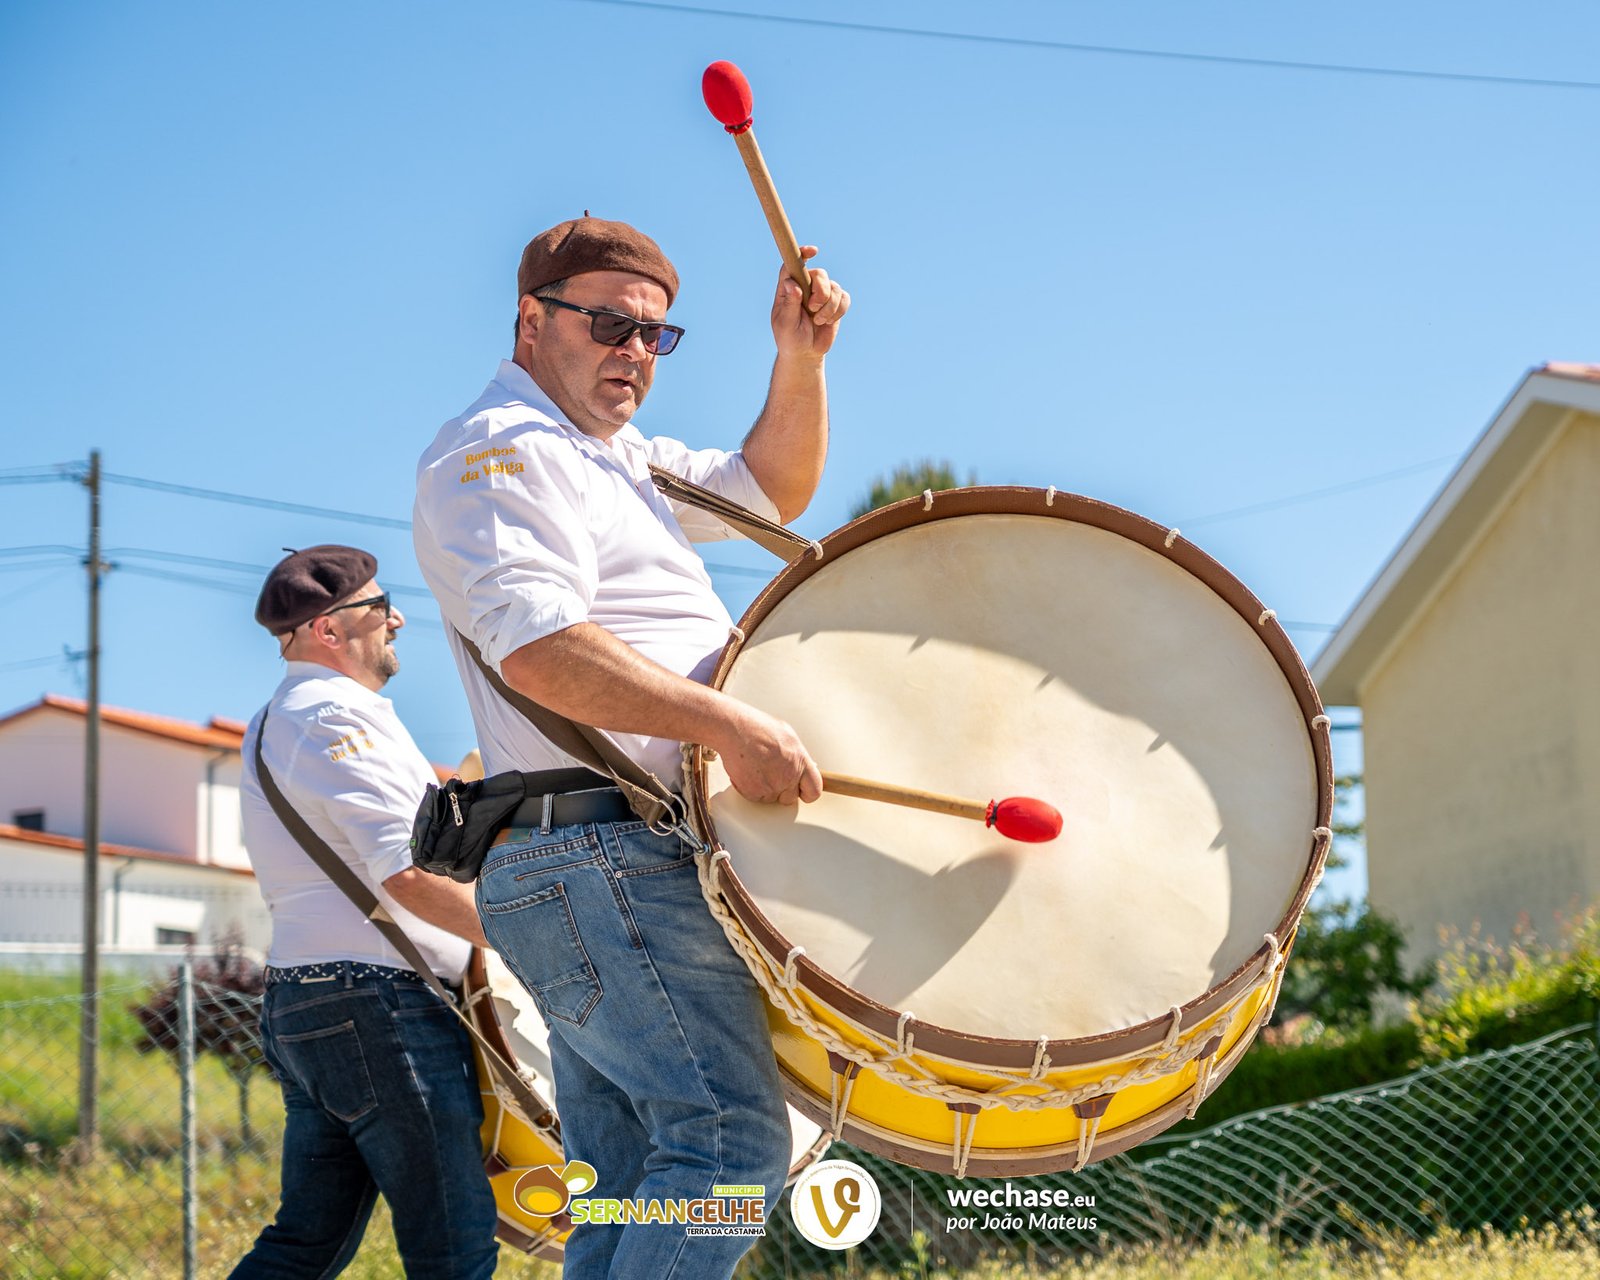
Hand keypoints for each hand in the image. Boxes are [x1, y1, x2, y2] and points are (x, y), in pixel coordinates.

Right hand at [709, 701, 822, 805]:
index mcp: (800, 761)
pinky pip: (756, 798)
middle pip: (791, 798)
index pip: (814, 790)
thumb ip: (797, 756)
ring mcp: (771, 786)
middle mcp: (788, 776)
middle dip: (783, 790)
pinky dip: (751, 788)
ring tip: (758, 768)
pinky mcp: (754, 792)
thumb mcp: (788, 736)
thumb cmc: (757, 728)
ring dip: (765, 788)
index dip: (807, 792)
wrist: (734, 730)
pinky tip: (749, 771)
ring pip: (772, 798)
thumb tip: (800, 765)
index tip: (802, 790)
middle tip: (772, 774)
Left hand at [771, 246, 849, 361]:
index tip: (813, 251)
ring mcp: (822, 294)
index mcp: (789, 288)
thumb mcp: (786, 323)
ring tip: (819, 321)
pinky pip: (845, 298)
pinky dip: (839, 311)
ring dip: (829, 307)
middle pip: (819, 273)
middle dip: (821, 291)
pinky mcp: (836, 303)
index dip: (802, 254)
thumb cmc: (790, 339)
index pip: (793, 264)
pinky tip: (828, 322)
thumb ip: (790, 303)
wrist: (805, 353)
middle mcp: (806, 286)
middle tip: (813, 308)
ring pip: (834, 287)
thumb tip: (792, 284)